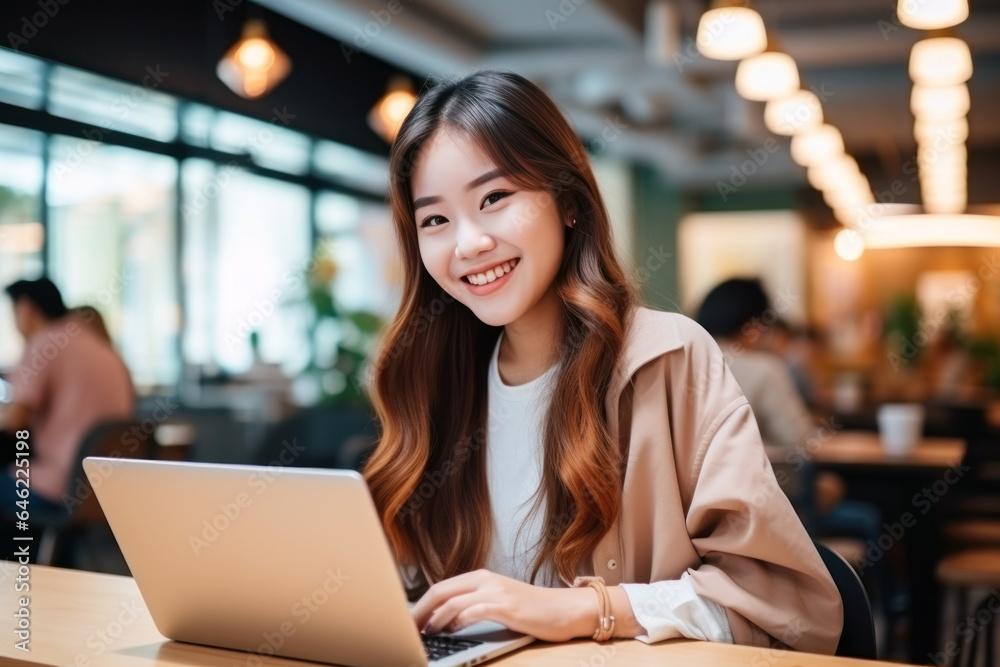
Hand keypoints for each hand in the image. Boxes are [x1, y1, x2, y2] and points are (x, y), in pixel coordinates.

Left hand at [410, 568, 600, 641]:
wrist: (566, 609)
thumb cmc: (532, 610)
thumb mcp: (499, 601)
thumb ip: (476, 604)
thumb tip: (446, 621)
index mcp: (481, 577)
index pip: (441, 587)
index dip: (420, 604)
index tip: (409, 620)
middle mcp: (485, 580)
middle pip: (441, 591)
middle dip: (420, 610)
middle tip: (408, 627)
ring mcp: (496, 592)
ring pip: (453, 601)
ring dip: (434, 619)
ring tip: (425, 633)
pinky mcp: (506, 606)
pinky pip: (474, 611)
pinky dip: (459, 621)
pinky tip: (452, 631)